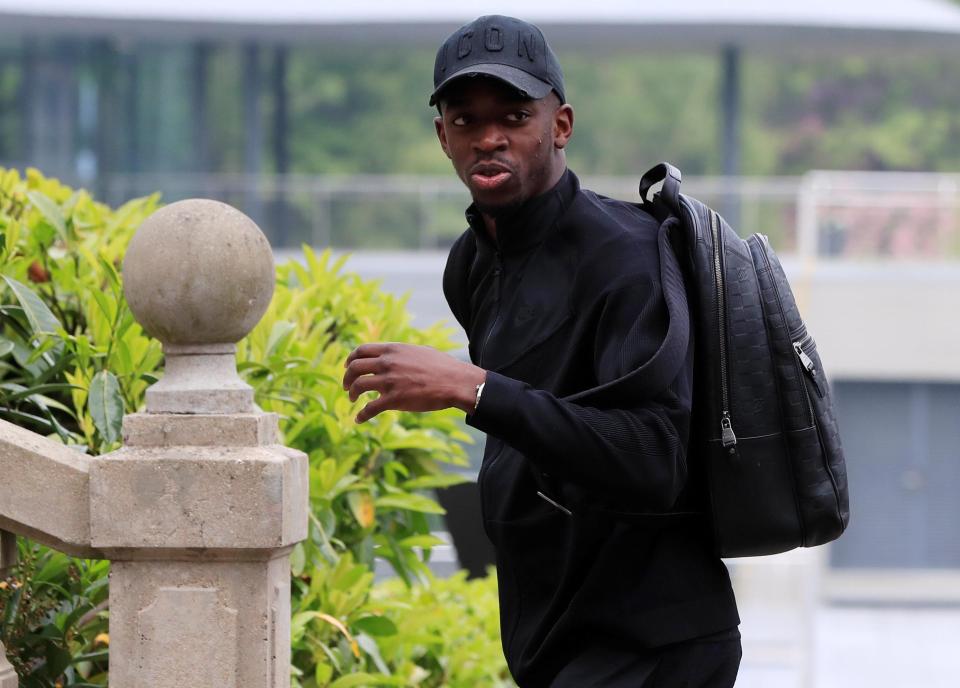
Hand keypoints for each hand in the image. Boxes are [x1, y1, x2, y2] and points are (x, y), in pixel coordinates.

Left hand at [342, 342, 486, 422]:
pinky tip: (359, 419)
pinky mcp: (394, 400)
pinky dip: (361, 415)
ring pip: (358, 386)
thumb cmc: (442, 367)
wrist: (455, 382)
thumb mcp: (419, 351)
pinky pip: (370, 408)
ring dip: (352, 394)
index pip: (361, 350)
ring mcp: (389, 381)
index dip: (351, 359)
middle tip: (347, 387)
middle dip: (347, 378)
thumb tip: (395, 355)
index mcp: (392, 350)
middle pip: (355, 368)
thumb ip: (402, 353)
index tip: (348, 367)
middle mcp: (387, 363)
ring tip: (353, 400)